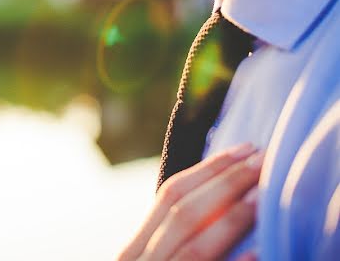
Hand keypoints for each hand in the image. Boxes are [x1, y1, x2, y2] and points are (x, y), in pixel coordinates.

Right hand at [119, 143, 262, 260]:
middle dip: (226, 183)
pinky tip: (257, 253)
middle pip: (182, 214)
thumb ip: (175, 242)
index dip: (209, 169)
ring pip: (194, 249)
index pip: (170, 194)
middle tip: (264, 161)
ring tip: (264, 197)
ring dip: (231, 221)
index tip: (246, 148)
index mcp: (134, 249)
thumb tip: (224, 201)